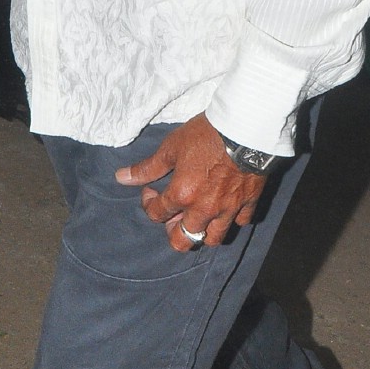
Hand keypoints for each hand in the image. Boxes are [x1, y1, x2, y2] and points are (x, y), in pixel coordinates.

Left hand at [115, 115, 267, 251]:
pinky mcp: (249, 203)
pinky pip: (239, 222)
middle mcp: (204, 210)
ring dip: (202, 232)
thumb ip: (147, 168)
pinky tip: (226, 208)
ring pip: (213, 239)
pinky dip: (231, 219)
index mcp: (182, 196)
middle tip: (172, 215)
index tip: (150, 191)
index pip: (156, 214)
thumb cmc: (205, 135)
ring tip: (197, 218)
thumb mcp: (171, 148)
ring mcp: (228, 209)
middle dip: (172, 232)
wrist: (244, 128)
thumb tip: (120, 178)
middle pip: (183, 240)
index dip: (148, 203)